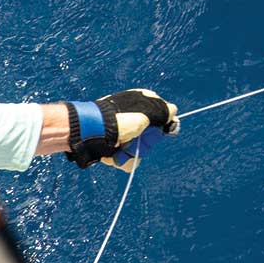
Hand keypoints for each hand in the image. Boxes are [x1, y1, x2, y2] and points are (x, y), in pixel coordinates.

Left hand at [65, 89, 179, 170]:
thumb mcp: (149, 111)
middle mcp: (134, 118)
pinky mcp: (113, 145)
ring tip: (120, 149)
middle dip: (144, 143)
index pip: (163, 116)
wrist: (89, 131)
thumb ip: (166, 111)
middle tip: (135, 140)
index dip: (161, 126)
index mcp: (143, 103)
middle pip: (151, 137)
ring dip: (130, 153)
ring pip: (138, 151)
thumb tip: (174, 113)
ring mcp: (123, 132)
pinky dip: (120, 159)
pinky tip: (113, 154)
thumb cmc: (120, 119)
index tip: (159, 131)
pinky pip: (125, 158)